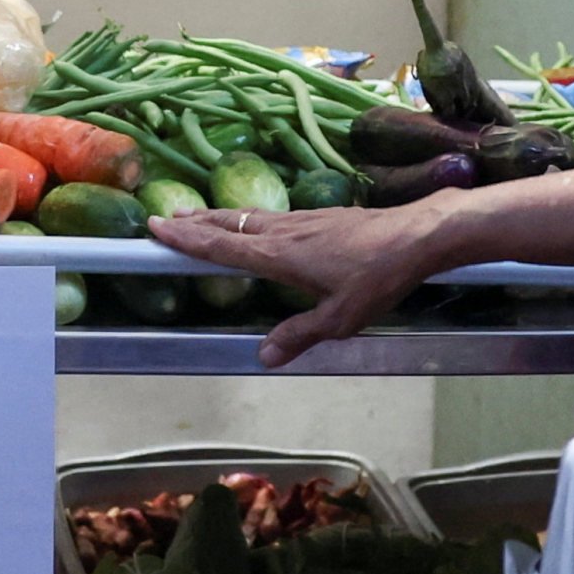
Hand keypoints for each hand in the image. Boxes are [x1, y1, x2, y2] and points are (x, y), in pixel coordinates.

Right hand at [147, 203, 461, 365]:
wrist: (417, 235)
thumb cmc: (377, 278)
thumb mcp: (340, 318)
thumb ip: (299, 335)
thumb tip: (264, 357)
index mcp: (278, 255)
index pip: (222, 246)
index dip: (187, 239)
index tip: (156, 227)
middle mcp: (284, 232)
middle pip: (230, 224)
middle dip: (196, 222)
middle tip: (168, 219)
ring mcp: (304, 220)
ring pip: (251, 217)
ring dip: (221, 217)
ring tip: (201, 216)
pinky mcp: (322, 216)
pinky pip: (273, 216)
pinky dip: (250, 218)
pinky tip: (258, 223)